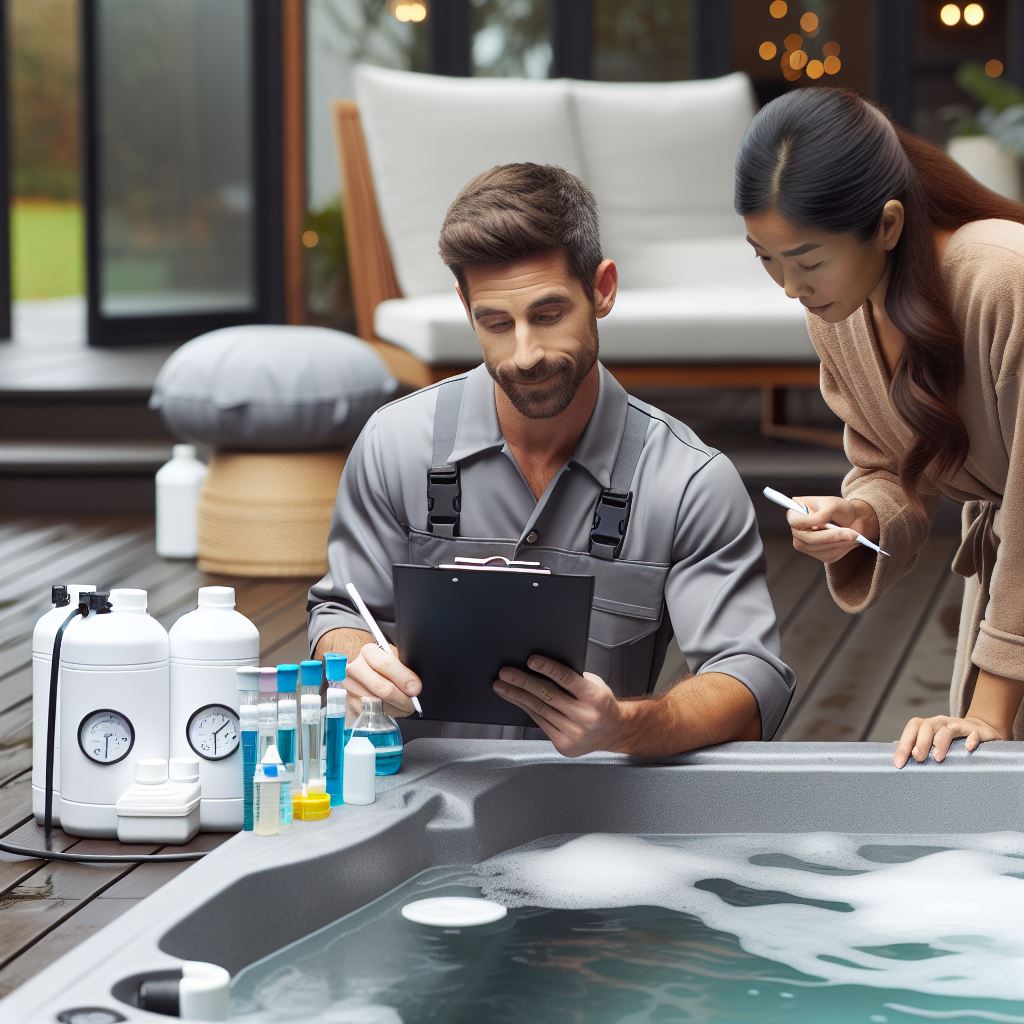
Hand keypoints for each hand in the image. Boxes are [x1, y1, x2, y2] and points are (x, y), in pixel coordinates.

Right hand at [345, 642, 421, 717]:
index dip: (403, 679)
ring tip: (405, 707)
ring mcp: (350, 686)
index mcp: (368, 652)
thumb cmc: (382, 662)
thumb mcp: (393, 656)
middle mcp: (354, 668)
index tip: (415, 689)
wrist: (362, 668)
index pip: (386, 665)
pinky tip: (392, 710)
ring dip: (395, 709)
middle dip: (402, 699)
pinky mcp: (349, 702)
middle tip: (413, 704)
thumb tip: (414, 686)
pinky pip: (370, 714)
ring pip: (377, 704)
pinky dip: (385, 715)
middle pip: (382, 688)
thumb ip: (403, 667)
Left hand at [493, 655, 622, 756]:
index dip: (548, 668)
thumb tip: (542, 667)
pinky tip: (516, 700)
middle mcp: (586, 717)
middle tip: (506, 673)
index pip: (567, 679)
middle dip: (523, 682)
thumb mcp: (595, 685)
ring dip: (517, 696)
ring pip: (540, 710)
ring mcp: (574, 733)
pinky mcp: (564, 745)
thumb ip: (573, 678)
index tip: (531, 660)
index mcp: (595, 698)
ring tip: (502, 686)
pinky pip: (540, 723)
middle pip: (548, 696)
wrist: (613, 732)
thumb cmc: (601, 703)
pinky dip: (526, 710)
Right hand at [786, 495, 874, 564]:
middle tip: (851, 533)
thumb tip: (816, 525)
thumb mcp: (832, 505)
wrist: (853, 519)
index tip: (826, 521)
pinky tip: (848, 540)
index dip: (808, 523)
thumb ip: (821, 515)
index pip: (794, 522)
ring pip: (818, 550)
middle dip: (830, 537)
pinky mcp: (817, 554)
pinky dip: (842, 549)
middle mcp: (797, 530)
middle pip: (807, 540)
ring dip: (839, 543)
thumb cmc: (840, 509)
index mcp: (796, 514)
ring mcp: (805, 544)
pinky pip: (828, 556)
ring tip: (852, 534)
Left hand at [893, 714, 1006, 767]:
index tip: (898, 763)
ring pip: (947, 729)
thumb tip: (892, 748)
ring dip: (941, 743)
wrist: (979, 729)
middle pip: (927, 727)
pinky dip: (971, 739)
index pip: (912, 729)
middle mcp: (941, 723)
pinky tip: (968, 748)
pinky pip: (974, 733)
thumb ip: (915, 744)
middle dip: (921, 743)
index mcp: (928, 725)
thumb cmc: (950, 739)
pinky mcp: (977, 732)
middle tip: (919, 759)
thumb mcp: (932, 741)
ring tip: (937, 758)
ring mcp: (959, 726)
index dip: (903, 745)